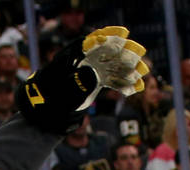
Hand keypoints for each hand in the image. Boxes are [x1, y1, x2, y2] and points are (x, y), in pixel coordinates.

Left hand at [18, 27, 145, 132]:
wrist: (47, 113)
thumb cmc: (50, 102)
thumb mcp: (61, 95)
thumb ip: (75, 86)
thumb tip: (92, 75)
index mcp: (71, 58)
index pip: (89, 43)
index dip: (105, 38)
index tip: (121, 35)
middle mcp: (83, 61)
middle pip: (105, 52)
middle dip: (123, 53)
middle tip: (140, 54)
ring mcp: (90, 70)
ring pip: (112, 65)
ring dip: (128, 68)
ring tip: (143, 73)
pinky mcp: (95, 81)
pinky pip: (111, 80)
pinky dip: (122, 84)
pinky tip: (134, 88)